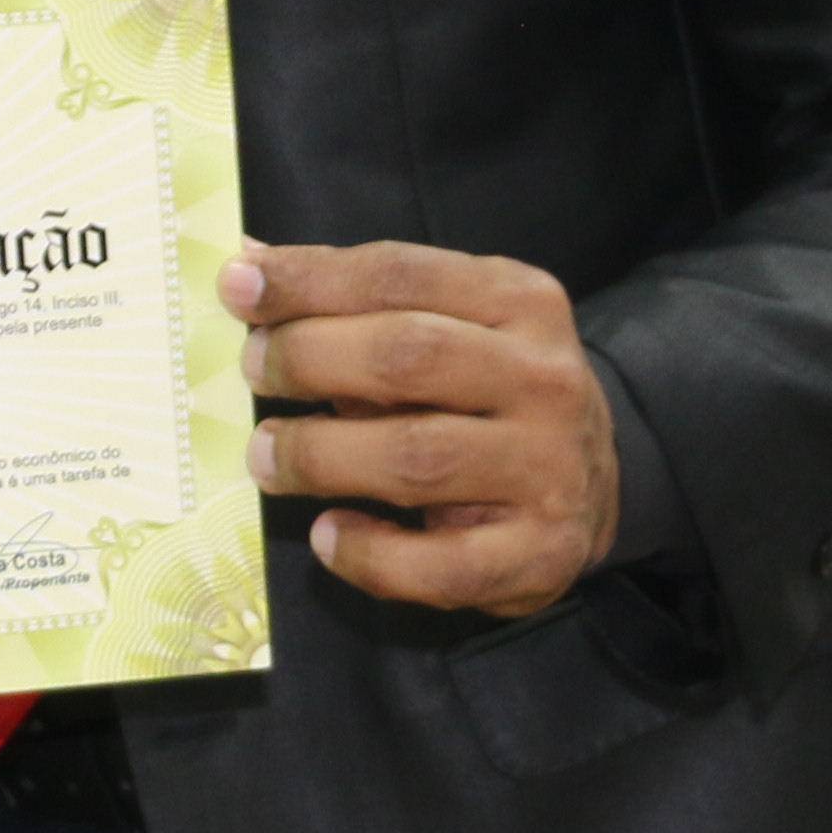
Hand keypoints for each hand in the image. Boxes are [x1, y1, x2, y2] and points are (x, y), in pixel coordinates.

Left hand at [227, 239, 620, 618]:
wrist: (593, 486)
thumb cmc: (488, 394)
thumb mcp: (444, 326)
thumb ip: (354, 302)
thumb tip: (249, 266)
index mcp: (521, 301)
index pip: (402, 274)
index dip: (311, 279)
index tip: (238, 286)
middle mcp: (545, 380)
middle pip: (408, 356)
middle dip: (309, 358)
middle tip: (252, 372)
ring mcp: (549, 470)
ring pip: (417, 458)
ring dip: (320, 456)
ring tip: (266, 457)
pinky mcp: (541, 555)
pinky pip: (439, 566)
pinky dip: (368, 554)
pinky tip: (328, 535)